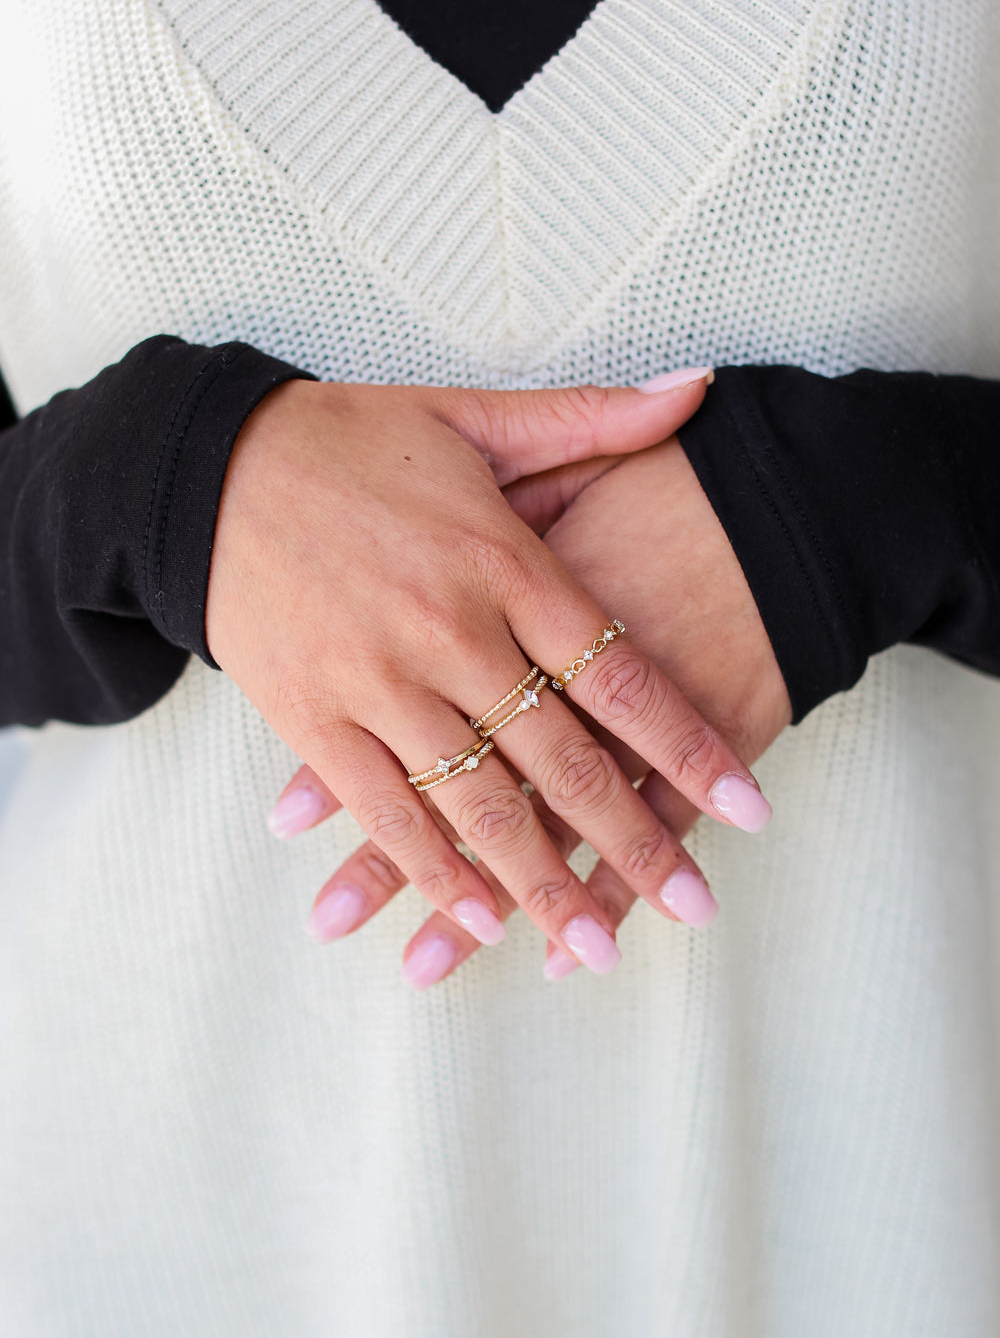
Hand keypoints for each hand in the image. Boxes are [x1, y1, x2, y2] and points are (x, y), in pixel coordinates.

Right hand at [207, 375, 770, 976]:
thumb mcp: (472, 415)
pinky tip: (478, 917)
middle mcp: (453, 633)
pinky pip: (384, 810)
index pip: (620, 677)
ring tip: (600, 948)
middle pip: (564, 760)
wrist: (205, 465)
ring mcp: (380, 683)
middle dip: (636, 843)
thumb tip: (701, 389)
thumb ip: (592, 418)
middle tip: (694, 908)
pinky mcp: (313, 717)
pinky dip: (433, 870)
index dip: (691, 748)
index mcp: (505, 564)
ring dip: (544, 884)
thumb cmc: (347, 439)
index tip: (746, 810)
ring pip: (480, 804)